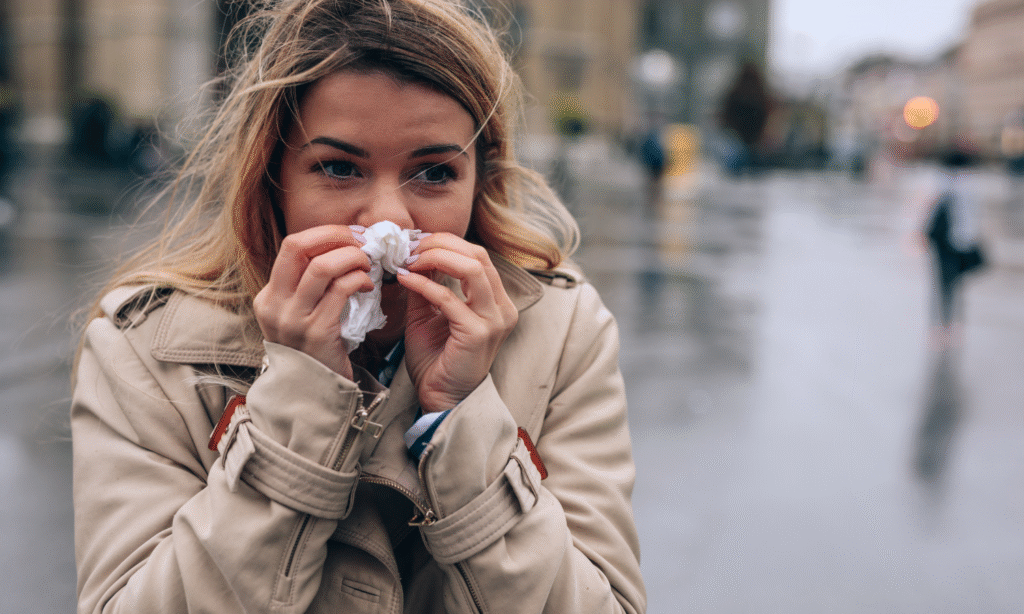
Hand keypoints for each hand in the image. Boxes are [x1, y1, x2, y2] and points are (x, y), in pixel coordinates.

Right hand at [253, 225, 373, 379]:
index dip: (325, 234)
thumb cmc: (317, 351)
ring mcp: (293, 319)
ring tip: (367, 264)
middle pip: (299, 247)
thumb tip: (344, 247)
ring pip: (322, 266)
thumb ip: (313, 286)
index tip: (350, 235)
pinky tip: (368, 286)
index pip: (292, 246)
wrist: (315, 396)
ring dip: (351, 257)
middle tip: (362, 242)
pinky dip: (359, 280)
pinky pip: (340, 290)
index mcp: (269, 296)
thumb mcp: (301, 316)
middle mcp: (275, 305)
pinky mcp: (316, 332)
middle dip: (336, 236)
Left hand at [397, 234, 517, 411]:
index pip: (477, 256)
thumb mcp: (429, 313)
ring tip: (409, 260)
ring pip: (471, 268)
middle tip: (410, 247)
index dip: (446, 243)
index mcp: (497, 301)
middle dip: (440, 244)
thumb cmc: (437, 360)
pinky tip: (405, 279)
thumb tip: (413, 254)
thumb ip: (427, 283)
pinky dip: (424, 284)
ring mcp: (494, 320)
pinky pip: (448, 298)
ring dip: (435, 258)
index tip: (415, 243)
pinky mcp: (477, 333)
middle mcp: (502, 308)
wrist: (441, 398)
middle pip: (477, 255)